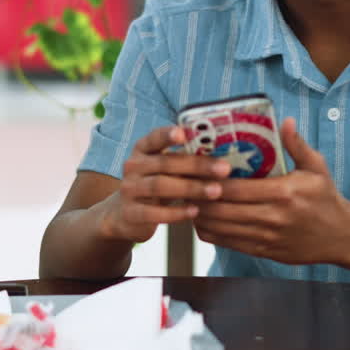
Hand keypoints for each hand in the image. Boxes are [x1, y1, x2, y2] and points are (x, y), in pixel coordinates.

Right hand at [100, 126, 231, 243]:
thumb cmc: (156, 186)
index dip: (167, 135)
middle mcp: (133, 166)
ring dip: (191, 188)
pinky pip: (153, 213)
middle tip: (224, 169)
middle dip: (197, 165)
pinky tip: (195, 212)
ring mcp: (129, 189)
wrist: (125, 216)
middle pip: (165, 163)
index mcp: (142, 150)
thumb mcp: (165, 170)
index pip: (154, 138)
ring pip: (160, 186)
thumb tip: (224, 156)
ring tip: (216, 191)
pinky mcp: (130, 213)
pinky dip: (176, 212)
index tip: (184, 133)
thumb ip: (184, 161)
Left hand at [193, 117, 349, 265]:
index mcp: (284, 193)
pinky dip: (212, 233)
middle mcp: (273, 217)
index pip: (237, 189)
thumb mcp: (316, 167)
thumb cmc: (326, 198)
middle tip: (183, 187)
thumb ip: (297, 145)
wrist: (341, 236)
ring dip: (201, 217)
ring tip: (187, 202)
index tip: (195, 173)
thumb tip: (285, 121)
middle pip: (223, 210)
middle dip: (199, 199)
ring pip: (222, 229)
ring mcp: (268, 237)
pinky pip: (230, 244)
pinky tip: (202, 221)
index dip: (211, 183)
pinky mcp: (265, 252)